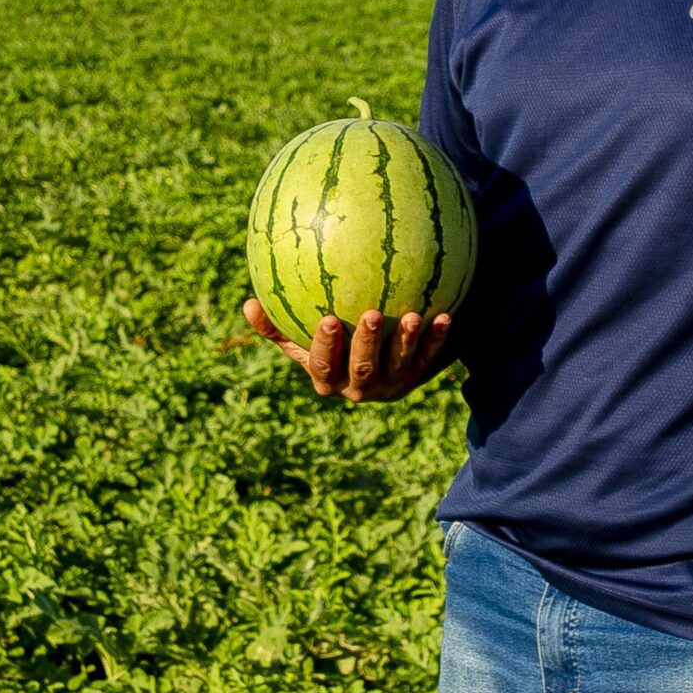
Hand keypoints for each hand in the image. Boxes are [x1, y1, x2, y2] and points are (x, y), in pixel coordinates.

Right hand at [242, 299, 453, 402]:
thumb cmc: (327, 347)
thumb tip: (247, 304)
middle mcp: (359, 389)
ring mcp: (390, 386)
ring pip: (399, 366)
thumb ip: (275, 326)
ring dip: (407, 342)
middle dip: (368, 344)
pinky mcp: (414, 379)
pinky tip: (445, 315)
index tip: (328, 319)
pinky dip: (437, 340)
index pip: (323, 367)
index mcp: (328, 380)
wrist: (372, 366)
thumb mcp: (298, 340)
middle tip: (373, 313)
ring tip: (413, 316)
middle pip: (363, 370)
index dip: (326, 346)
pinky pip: (428, 359)